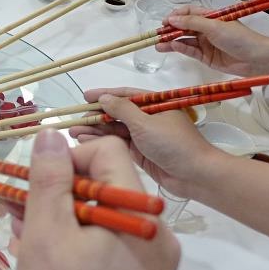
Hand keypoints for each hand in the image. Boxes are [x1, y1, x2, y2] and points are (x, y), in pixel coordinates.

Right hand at [15, 131, 179, 269]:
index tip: (35, 181)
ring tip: (23, 237)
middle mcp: (154, 231)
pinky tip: (47, 260)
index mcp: (138, 213)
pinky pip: (109, 247)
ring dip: (61, 221)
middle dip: (55, 194)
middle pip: (102, 187)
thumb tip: (50, 134)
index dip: (67, 158)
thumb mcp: (47, 238)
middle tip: (16, 210)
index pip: (108, 153)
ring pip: (101, 220)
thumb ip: (48, 182)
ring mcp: (152, 260)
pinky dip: (78, 246)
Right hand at [69, 89, 228, 196]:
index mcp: (155, 104)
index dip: (104, 95)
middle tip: (75, 119)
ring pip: (115, 129)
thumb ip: (122, 109)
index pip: (125, 95)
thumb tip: (104, 98)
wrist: (194, 174)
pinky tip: (86, 141)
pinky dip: (103, 142)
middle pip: (117, 113)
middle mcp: (148, 118)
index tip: (84, 97)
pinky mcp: (140, 153)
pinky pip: (118, 143)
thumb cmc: (173, 143)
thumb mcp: (145, 123)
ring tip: (73, 131)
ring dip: (95, 130)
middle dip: (95, 116)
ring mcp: (144, 136)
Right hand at [157, 6, 268, 76]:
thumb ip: (192, 23)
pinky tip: (171, 47)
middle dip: (170, 30)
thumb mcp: (215, 26)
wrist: (256, 58)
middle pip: (184, 27)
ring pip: (184, 40)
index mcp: (211, 17)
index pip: (189, 13)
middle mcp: (207, 29)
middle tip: (158, 34)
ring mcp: (206, 43)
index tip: (165, 21)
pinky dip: (180, 49)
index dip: (176, 16)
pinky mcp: (205, 57)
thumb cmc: (241, 38)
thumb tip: (173, 19)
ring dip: (171, 41)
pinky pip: (190, 51)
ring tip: (158, 44)